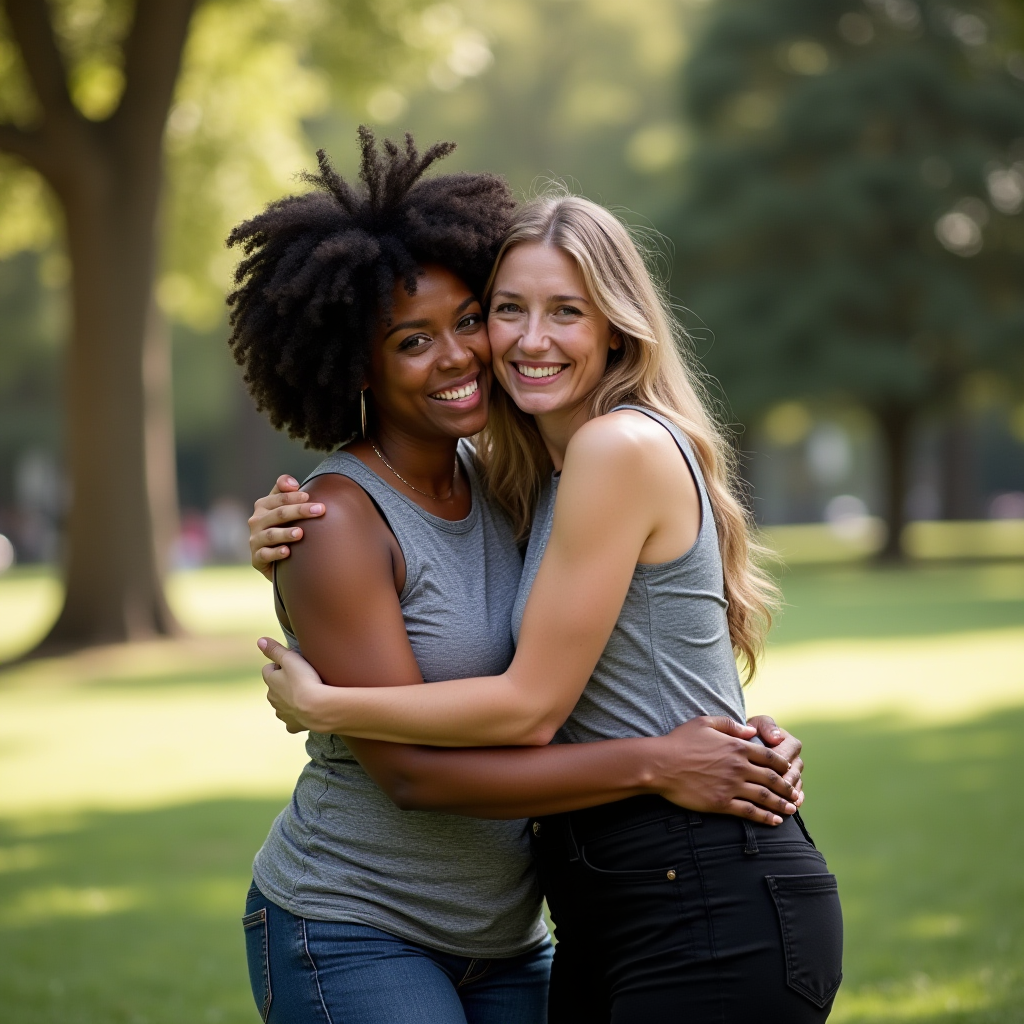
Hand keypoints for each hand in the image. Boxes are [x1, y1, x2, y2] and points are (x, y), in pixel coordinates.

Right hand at [249, 475, 324, 578]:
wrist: (274, 558)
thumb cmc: (283, 526)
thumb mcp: (284, 507)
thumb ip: (286, 491)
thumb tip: (293, 483)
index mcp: (263, 506)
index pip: (279, 498)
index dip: (294, 496)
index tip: (309, 496)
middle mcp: (256, 521)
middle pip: (279, 514)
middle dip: (299, 511)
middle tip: (319, 510)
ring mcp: (255, 540)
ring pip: (271, 534)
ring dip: (286, 533)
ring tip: (300, 533)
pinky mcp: (257, 558)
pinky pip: (265, 554)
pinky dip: (276, 553)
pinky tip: (287, 552)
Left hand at [258, 636, 330, 732]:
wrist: (317, 708)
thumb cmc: (305, 680)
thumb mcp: (290, 658)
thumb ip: (274, 649)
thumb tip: (260, 640)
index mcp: (270, 681)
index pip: (269, 670)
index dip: (280, 666)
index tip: (294, 665)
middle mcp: (272, 699)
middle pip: (275, 688)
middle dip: (284, 684)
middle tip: (302, 679)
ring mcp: (282, 713)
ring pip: (282, 705)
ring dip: (290, 700)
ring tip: (306, 695)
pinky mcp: (293, 725)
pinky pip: (292, 721)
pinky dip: (297, 717)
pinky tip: (307, 712)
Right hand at [652, 717, 798, 824]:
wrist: (661, 764)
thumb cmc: (680, 741)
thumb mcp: (704, 723)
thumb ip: (730, 725)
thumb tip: (751, 732)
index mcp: (736, 746)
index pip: (770, 756)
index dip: (782, 764)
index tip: (789, 770)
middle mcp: (738, 766)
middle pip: (772, 778)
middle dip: (787, 787)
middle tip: (795, 794)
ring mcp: (731, 786)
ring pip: (765, 797)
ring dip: (782, 804)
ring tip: (792, 809)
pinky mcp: (722, 803)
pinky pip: (749, 812)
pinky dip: (765, 817)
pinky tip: (774, 820)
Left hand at [748, 714, 804, 806]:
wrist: (741, 748)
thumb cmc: (747, 734)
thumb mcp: (754, 725)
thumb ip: (765, 727)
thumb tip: (776, 737)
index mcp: (786, 740)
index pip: (788, 750)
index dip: (781, 760)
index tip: (772, 769)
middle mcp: (793, 756)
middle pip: (794, 769)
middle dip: (788, 780)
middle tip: (781, 790)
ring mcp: (793, 771)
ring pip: (796, 782)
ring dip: (792, 792)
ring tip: (788, 802)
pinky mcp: (790, 783)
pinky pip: (797, 792)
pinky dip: (797, 799)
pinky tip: (794, 806)